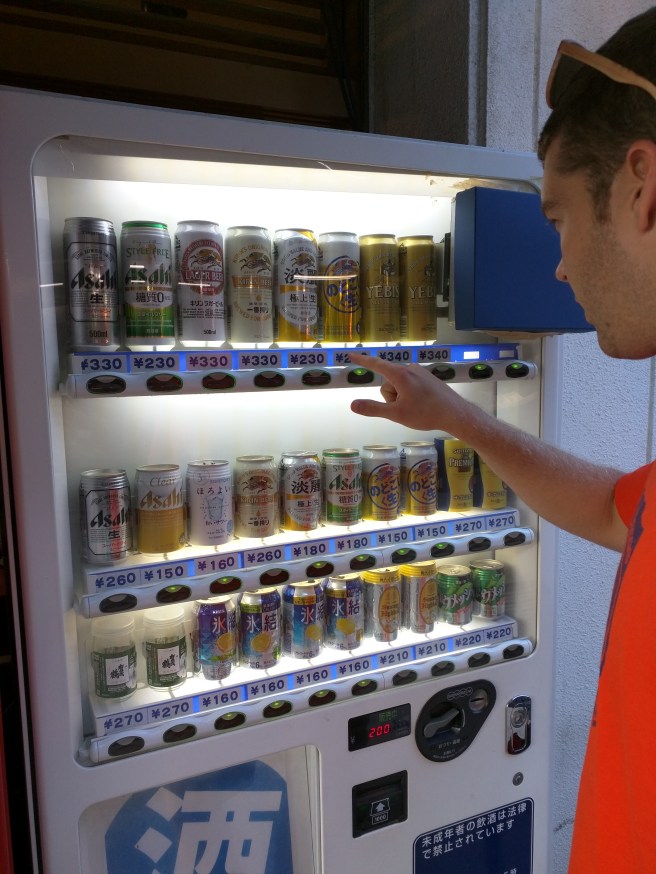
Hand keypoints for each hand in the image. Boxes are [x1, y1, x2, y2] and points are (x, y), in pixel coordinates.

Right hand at [348, 352, 473, 432]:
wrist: (455, 413)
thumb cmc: (425, 413)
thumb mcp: (396, 414)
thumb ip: (373, 408)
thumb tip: (352, 404)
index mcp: (399, 374)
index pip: (375, 364)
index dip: (362, 360)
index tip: (351, 355)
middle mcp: (409, 368)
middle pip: (388, 382)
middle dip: (390, 396)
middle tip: (405, 409)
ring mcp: (420, 372)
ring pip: (399, 385)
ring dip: (401, 397)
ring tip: (416, 407)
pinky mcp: (428, 377)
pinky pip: (410, 384)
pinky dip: (410, 394)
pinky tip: (422, 404)